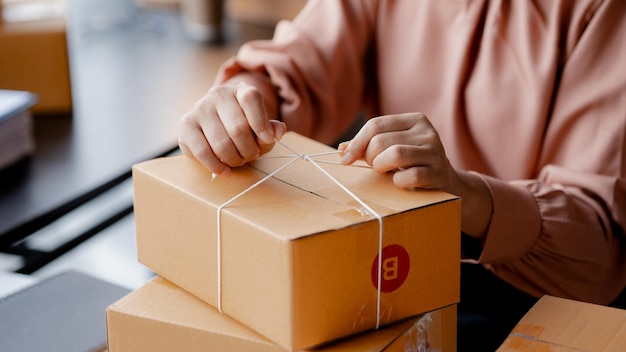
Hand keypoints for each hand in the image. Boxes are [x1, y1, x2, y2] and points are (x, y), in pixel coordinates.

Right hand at [178, 81, 285, 175]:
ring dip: (235, 160)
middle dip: (249, 150)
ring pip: (221, 144)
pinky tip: (226, 171)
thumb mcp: (259, 125)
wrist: (213, 124)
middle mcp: (218, 95)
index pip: (251, 99)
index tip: (268, 141)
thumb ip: (270, 128)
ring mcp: (199, 108)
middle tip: (251, 156)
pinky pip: (202, 152)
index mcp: (240, 90)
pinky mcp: (185, 125)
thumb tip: (279, 132)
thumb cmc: (241, 125)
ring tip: (239, 161)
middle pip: (238, 128)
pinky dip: (217, 166)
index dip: (262, 123)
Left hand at [339, 112, 456, 191]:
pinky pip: (411, 176)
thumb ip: (368, 146)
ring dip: (381, 167)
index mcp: (415, 120)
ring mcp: (435, 152)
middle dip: (370, 157)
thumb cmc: (412, 164)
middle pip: (381, 140)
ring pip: (395, 154)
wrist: (446, 183)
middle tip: (375, 167)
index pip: (375, 125)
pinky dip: (398, 181)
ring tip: (384, 173)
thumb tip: (342, 150)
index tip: (345, 159)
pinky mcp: (439, 173)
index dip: (356, 143)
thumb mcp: (392, 148)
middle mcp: (427, 132)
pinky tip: (399, 182)